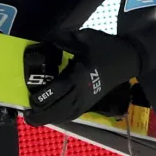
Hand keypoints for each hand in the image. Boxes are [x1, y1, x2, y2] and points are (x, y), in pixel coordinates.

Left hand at [25, 29, 141, 126]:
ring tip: (35, 117)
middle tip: (27, 115)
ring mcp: (86, 100)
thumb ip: (63, 39)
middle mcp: (81, 92)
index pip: (55, 92)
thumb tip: (47, 40)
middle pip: (57, 111)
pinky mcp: (90, 103)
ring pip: (65, 116)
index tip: (29, 98)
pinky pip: (72, 115)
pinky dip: (60, 117)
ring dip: (49, 119)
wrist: (128, 58)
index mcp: (78, 77)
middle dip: (41, 116)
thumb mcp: (84, 37)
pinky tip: (52, 115)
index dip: (40, 99)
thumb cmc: (106, 47)